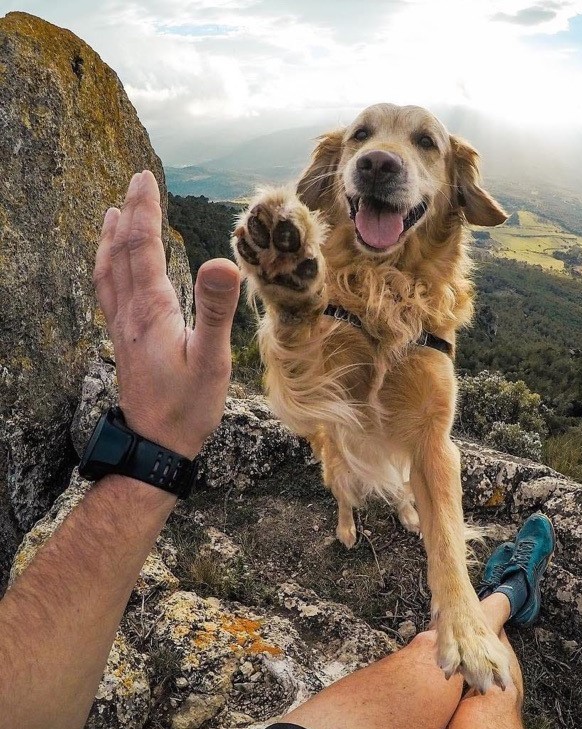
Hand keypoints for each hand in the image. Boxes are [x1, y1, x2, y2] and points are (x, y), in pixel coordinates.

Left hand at [94, 170, 240, 458]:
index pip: (142, 248)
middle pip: (121, 252)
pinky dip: (107, 267)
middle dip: (129, 213)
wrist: (156, 446)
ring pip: (108, 271)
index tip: (146, 178)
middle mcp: (130, 313)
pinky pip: (108, 292)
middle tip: (137, 181)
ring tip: (112, 212)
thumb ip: (215, 310)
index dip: (144, 211)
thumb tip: (223, 262)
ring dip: (111, 237)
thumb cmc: (188, 406)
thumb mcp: (211, 360)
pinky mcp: (124, 342)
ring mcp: (122, 328)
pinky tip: (113, 268)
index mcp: (151, 310)